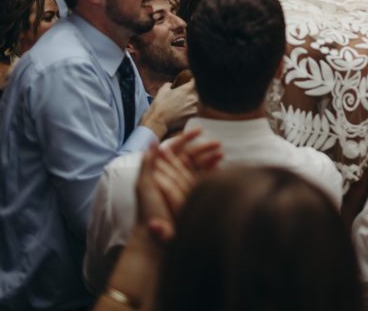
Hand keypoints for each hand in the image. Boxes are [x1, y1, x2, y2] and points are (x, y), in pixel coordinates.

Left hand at [136, 128, 221, 242]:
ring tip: (222, 155)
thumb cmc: (148, 212)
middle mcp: (171, 176)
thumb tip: (152, 141)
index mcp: (160, 170)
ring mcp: (182, 186)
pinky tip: (222, 169)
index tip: (200, 130)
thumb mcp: (144, 186)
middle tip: (219, 143)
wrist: (155, 238)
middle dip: (204, 147)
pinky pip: (203, 180)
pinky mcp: (190, 196)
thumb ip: (147, 164)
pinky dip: (212, 172)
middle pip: (190, 156)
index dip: (186, 138)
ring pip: (198, 166)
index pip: (174, 148)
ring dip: (210, 158)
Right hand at [142, 81, 198, 137]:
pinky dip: (190, 109)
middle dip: (190, 93)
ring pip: (196, 101)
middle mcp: (193, 97)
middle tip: (182, 96)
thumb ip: (169, 84)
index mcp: (187, 89)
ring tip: (181, 104)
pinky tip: (182, 110)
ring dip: (191, 101)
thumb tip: (171, 84)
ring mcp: (194, 106)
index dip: (192, 81)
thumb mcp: (162, 90)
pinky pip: (195, 109)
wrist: (159, 120)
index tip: (190, 81)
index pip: (194, 81)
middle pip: (196, 92)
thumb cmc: (160, 105)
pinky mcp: (194, 114)